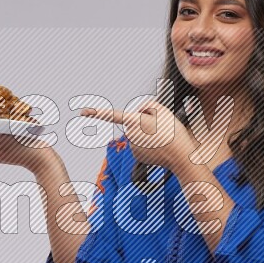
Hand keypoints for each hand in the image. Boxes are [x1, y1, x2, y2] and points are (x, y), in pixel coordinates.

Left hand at [80, 100, 195, 171]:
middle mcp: (130, 135)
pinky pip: (141, 143)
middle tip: (162, 127)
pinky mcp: (137, 155)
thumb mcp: (163, 110)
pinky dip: (149, 143)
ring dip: (148, 132)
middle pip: (134, 121)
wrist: (181, 157)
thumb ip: (147, 105)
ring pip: (138, 133)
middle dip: (144, 121)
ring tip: (162, 137)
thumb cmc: (173, 132)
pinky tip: (160, 146)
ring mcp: (133, 147)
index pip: (112, 115)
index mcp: (134, 122)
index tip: (82, 112)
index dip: (96, 113)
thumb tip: (137, 112)